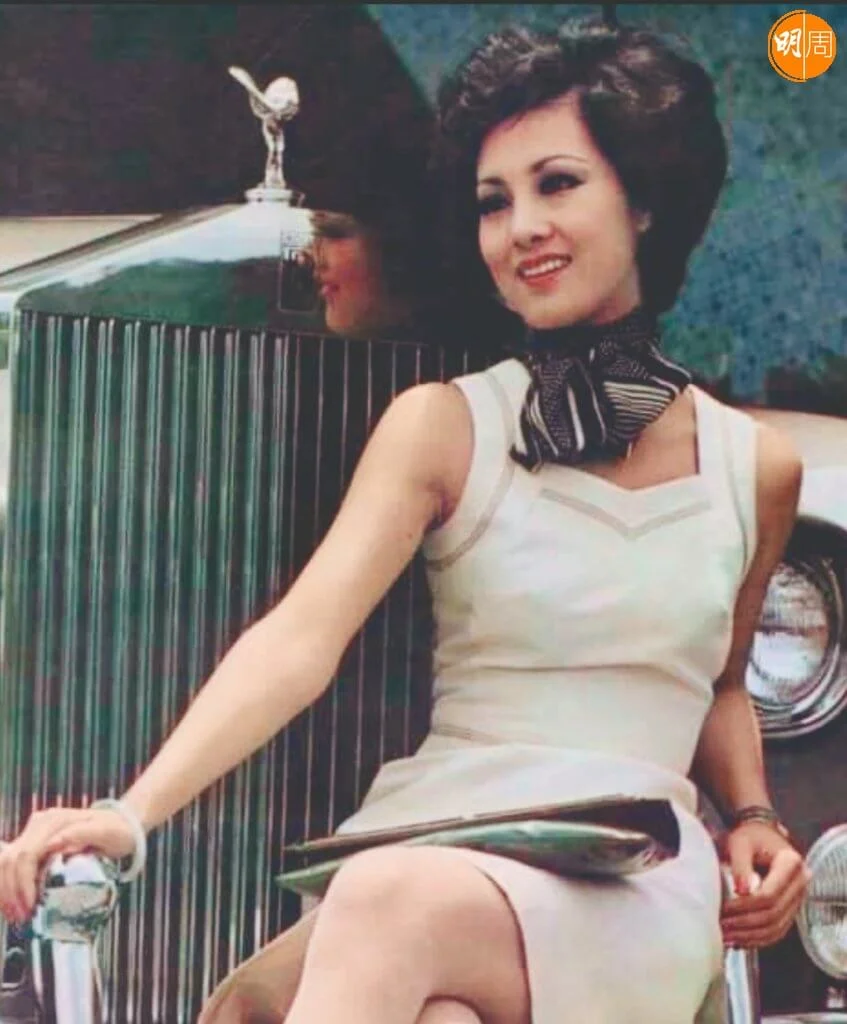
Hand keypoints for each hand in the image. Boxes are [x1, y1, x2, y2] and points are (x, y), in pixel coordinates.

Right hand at [0, 807, 135, 924]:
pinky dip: (8, 884)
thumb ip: (80, 834)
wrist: (122, 823)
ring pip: (6, 861)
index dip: (23, 883)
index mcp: (54, 821)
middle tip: (21, 917)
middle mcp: (40, 824)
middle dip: (12, 891)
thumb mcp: (105, 832)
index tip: (30, 907)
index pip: (26, 855)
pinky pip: (12, 863)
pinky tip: (13, 902)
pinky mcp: (34, 842)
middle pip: (12, 859)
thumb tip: (52, 844)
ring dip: (6, 889)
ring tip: (16, 914)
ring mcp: (35, 832)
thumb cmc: (117, 830)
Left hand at [719, 821, 809, 947]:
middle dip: (745, 924)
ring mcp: (798, 898)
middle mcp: (800, 882)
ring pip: (776, 927)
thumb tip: (742, 891)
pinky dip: (758, 939)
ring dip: (750, 936)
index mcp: (791, 863)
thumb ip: (741, 866)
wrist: (760, 835)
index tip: (724, 909)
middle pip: (773, 913)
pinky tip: (739, 940)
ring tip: (727, 937)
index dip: (745, 906)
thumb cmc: (749, 836)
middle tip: (722, 926)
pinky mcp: (791, 908)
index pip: (769, 895)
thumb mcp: (740, 843)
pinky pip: (777, 930)